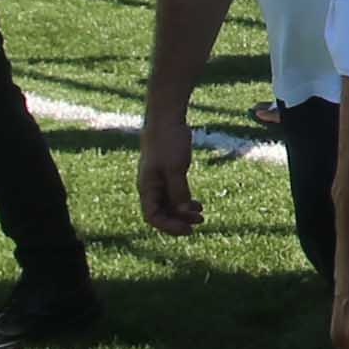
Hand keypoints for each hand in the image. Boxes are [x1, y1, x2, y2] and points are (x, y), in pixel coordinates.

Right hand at [138, 109, 203, 235]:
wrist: (167, 120)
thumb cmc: (167, 141)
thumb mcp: (175, 167)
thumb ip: (178, 190)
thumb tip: (182, 211)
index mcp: (147, 188)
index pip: (153, 217)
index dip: (169, 226)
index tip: (188, 229)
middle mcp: (151, 188)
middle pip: (162, 214)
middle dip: (179, 221)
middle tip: (199, 223)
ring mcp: (160, 182)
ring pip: (170, 206)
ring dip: (184, 213)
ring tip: (201, 216)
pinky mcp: (169, 175)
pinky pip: (176, 195)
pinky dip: (186, 202)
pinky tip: (198, 205)